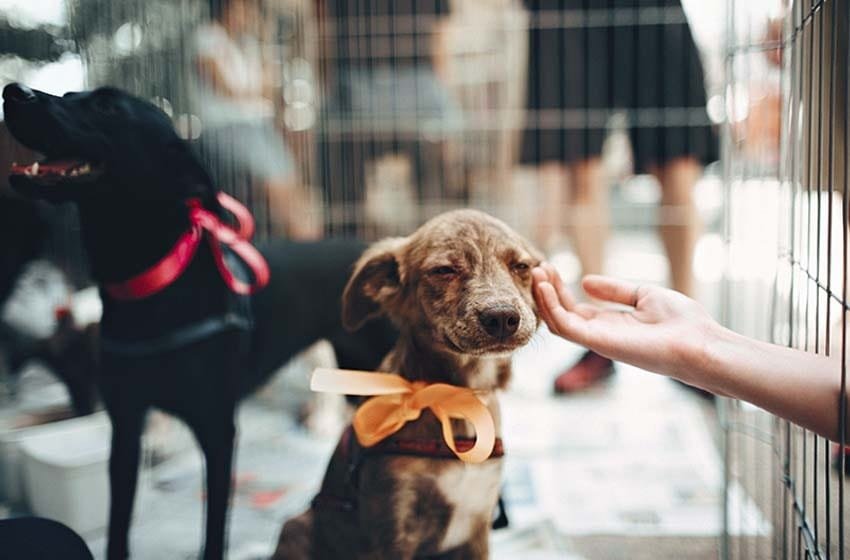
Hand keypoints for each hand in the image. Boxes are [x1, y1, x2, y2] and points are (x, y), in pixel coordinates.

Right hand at [532, 264, 720, 382]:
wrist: (700, 342)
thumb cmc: (681, 322)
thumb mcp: (644, 295)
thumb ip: (614, 290)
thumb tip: (585, 282)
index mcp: (611, 324)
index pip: (574, 308)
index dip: (559, 289)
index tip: (550, 267)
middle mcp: (600, 334)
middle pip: (561, 314)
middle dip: (547, 291)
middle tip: (538, 267)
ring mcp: (598, 340)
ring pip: (557, 321)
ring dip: (544, 297)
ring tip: (537, 273)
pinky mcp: (599, 343)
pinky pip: (565, 326)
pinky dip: (551, 306)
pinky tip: (545, 287)